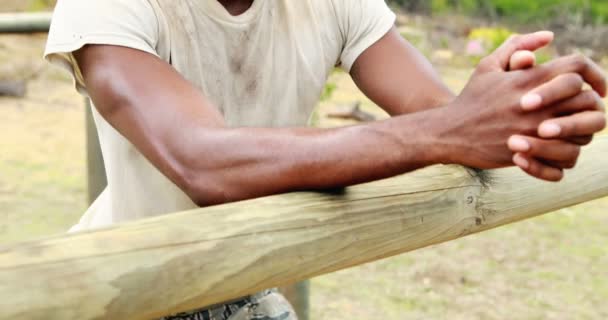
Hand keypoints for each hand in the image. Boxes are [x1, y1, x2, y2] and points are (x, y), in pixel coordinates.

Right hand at [441, 32, 605, 180]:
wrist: (449, 132)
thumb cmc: (471, 98)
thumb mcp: (489, 66)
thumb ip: (518, 46)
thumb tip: (548, 37)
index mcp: (530, 80)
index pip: (579, 68)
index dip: (595, 74)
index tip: (598, 88)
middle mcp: (536, 106)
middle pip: (588, 103)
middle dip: (589, 108)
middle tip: (582, 115)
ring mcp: (533, 132)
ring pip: (582, 137)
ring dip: (579, 136)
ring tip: (567, 136)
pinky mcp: (527, 156)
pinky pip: (563, 164)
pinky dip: (561, 163)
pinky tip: (549, 157)